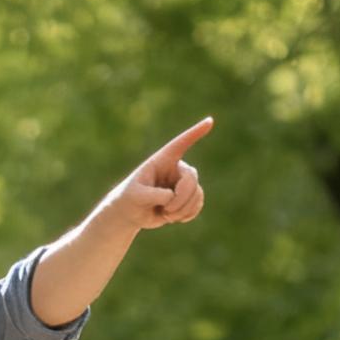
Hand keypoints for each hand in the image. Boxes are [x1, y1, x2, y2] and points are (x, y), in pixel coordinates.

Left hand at [100, 117, 209, 232]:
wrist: (130, 213)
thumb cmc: (129, 198)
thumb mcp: (135, 196)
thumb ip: (153, 195)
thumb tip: (171, 196)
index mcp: (162, 160)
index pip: (180, 144)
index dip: (195, 133)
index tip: (210, 121)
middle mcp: (175, 168)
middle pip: (191, 178)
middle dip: (181, 198)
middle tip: (166, 211)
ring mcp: (182, 183)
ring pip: (197, 193)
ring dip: (183, 209)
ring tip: (166, 215)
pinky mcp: (187, 197)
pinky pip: (198, 203)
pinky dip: (188, 214)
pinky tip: (174, 218)